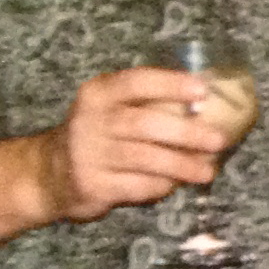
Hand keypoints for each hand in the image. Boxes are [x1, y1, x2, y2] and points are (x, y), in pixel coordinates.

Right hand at [37, 67, 233, 223]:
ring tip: (207, 172)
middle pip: (146, 124)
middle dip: (187, 133)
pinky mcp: (92, 185)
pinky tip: (176, 185)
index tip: (202, 90)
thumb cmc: (97, 135)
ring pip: (145, 159)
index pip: (136, 82)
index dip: (170, 84)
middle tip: (218, 140)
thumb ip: (147, 103)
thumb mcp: (110, 109)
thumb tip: (207, 106)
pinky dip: (162, 186)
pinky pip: (138, 186)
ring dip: (182, 165)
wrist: (49, 174)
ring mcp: (89, 154)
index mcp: (99, 93)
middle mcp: (91, 120)